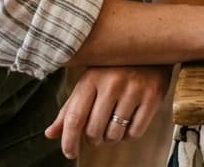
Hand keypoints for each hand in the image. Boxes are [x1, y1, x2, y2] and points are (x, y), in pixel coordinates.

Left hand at [44, 64, 171, 158]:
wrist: (149, 49)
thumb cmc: (113, 70)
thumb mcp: (89, 83)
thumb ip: (70, 109)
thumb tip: (50, 134)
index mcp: (91, 78)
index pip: (75, 118)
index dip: (69, 141)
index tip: (70, 153)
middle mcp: (112, 82)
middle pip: (94, 130)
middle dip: (94, 139)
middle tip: (98, 132)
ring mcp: (134, 89)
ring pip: (115, 134)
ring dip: (112, 137)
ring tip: (114, 123)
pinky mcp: (152, 96)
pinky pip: (135, 133)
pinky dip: (129, 134)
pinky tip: (129, 121)